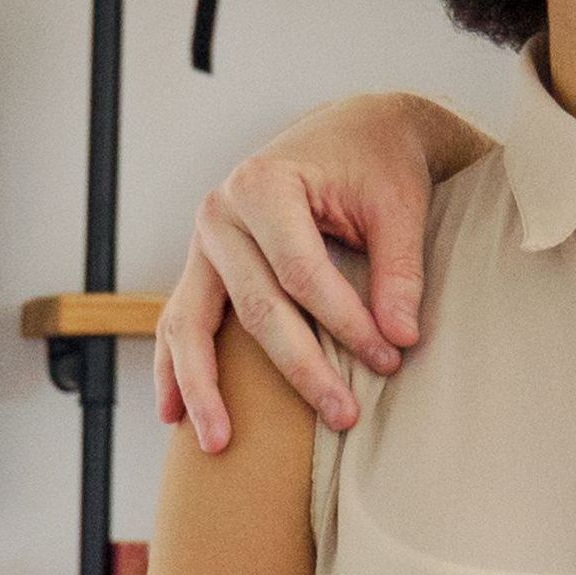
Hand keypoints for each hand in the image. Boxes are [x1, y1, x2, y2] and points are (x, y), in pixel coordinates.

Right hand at [154, 95, 464, 451]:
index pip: (301, 272)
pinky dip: (174, 368)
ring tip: (218, 443)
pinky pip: (179, 322)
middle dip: (301, 367)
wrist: (349, 130)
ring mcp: (203, 242)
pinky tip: (174, 415)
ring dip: (204, 387)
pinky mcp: (203, 266)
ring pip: (192, 323)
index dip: (346, 322)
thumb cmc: (375, 163)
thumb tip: (401, 338)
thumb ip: (400, 270)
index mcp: (263, 183)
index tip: (390, 358)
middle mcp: (220, 212)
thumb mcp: (399, 204)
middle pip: (255, 307)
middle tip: (344, 416)